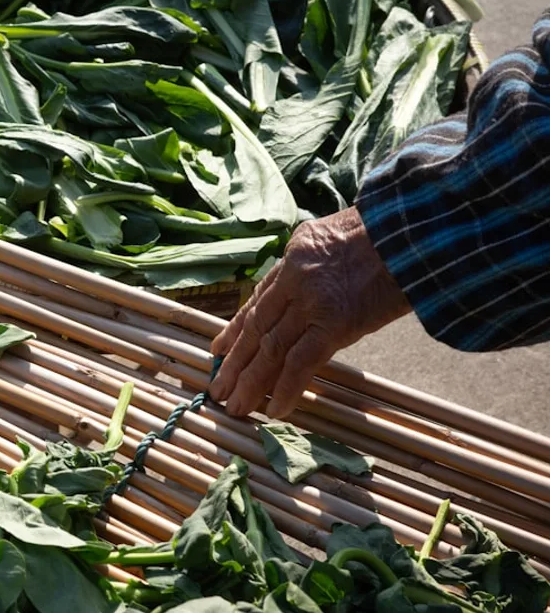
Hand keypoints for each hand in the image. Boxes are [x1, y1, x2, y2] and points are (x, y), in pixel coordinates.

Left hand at [208, 207, 410, 417]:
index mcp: (296, 254)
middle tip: (217, 387)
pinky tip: (273, 410)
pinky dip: (285, 388)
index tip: (220, 349)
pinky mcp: (334, 324)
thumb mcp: (345, 233)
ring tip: (233, 405)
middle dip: (235, 360)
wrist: (419, 227)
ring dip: (250, 381)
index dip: (237, 327)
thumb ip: (322, 262)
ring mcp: (312, 302)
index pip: (259, 298)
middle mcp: (295, 278)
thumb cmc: (396, 230)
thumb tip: (317, 288)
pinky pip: (300, 362)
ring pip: (270, 347)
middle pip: (256, 326)